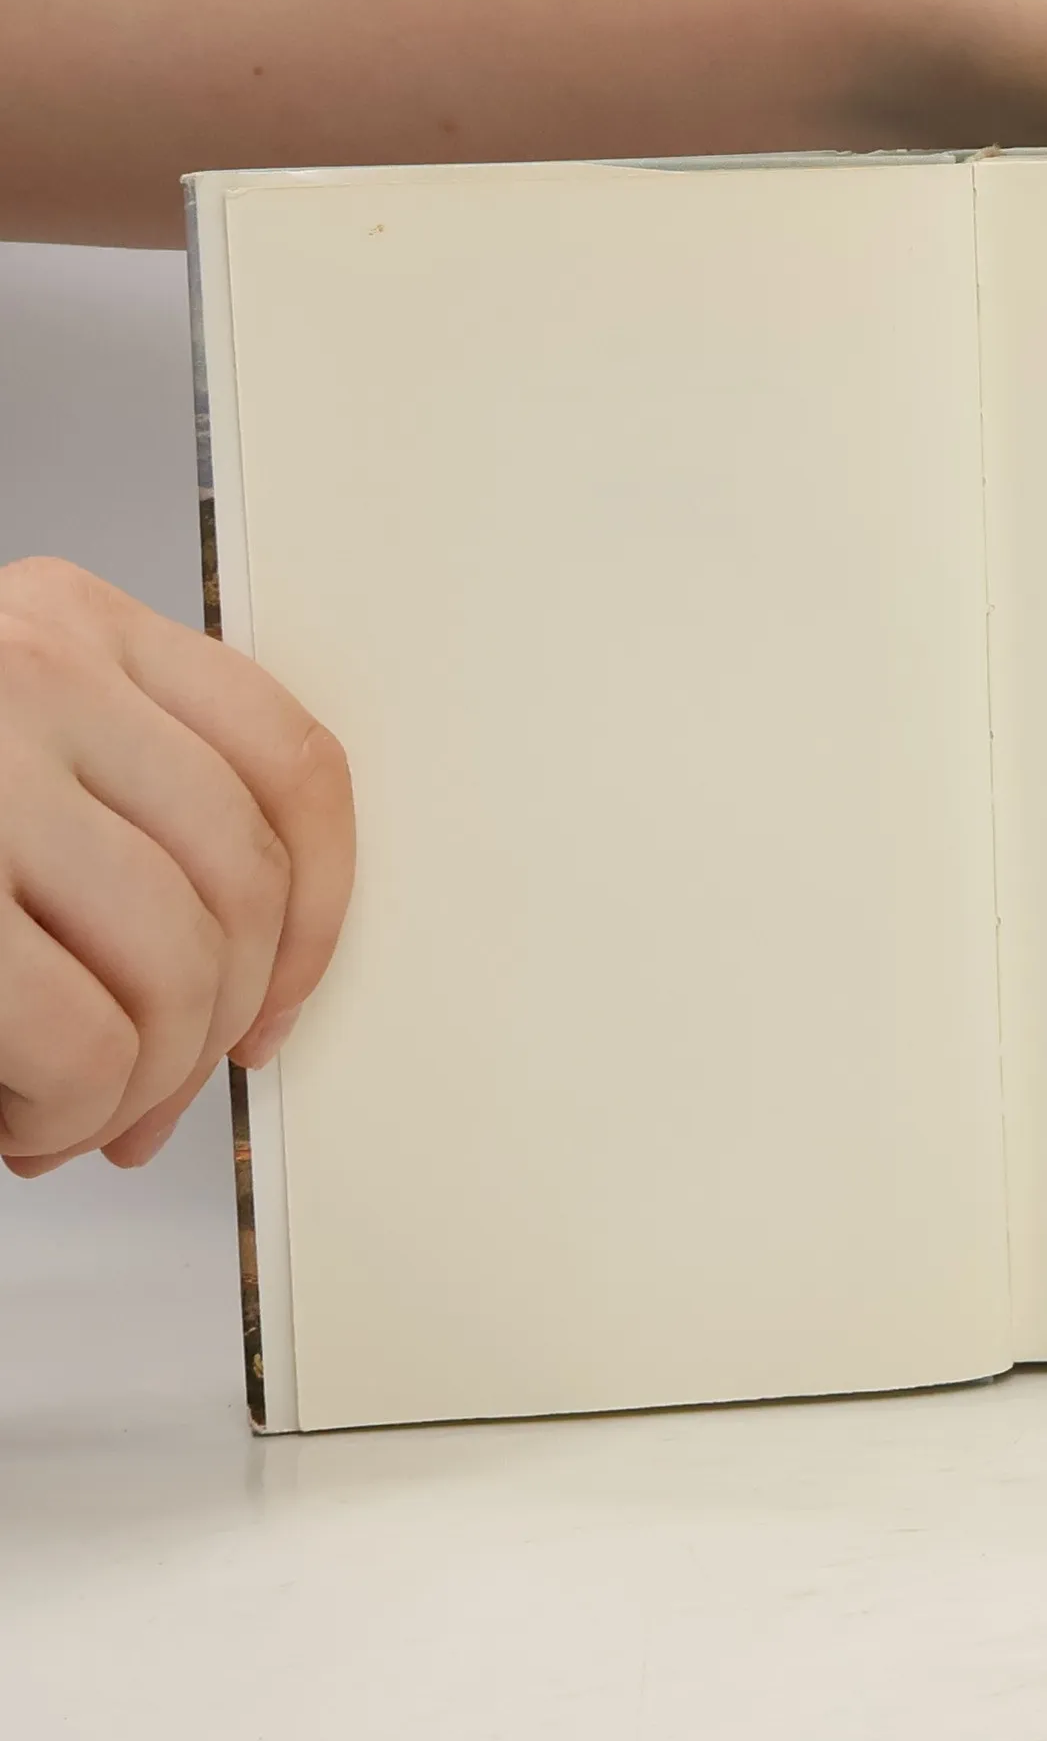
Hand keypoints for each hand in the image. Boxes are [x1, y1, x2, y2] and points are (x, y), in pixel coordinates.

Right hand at [0, 558, 354, 1175]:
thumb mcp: (1, 748)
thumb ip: (117, 800)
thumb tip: (257, 962)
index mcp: (71, 625)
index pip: (289, 760)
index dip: (320, 909)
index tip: (283, 996)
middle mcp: (32, 669)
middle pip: (243, 881)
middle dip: (215, 1027)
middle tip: (156, 1096)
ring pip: (176, 966)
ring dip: (140, 1081)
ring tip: (73, 1110)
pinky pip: (80, 1039)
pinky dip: (71, 1110)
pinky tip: (21, 1116)